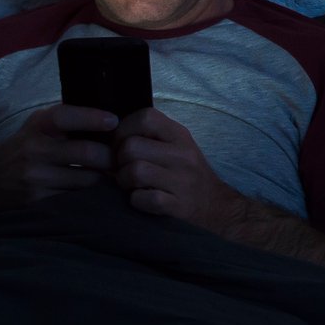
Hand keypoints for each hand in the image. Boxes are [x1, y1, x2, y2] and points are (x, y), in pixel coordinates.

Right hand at [0, 104, 119, 204]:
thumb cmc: (21, 150)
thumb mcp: (35, 128)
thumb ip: (64, 121)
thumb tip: (106, 116)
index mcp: (37, 126)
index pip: (66, 116)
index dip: (92, 117)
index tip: (114, 121)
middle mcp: (34, 149)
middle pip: (85, 152)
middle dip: (110, 156)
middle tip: (124, 156)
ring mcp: (35, 176)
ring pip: (85, 178)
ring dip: (104, 177)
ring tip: (116, 173)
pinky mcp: (38, 199)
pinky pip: (75, 196)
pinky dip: (91, 193)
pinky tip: (99, 190)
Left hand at [111, 109, 245, 234]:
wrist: (216, 206)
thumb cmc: (186, 174)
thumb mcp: (176, 146)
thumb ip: (148, 137)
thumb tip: (108, 136)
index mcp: (179, 135)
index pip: (145, 117)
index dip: (123, 129)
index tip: (120, 144)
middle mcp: (183, 154)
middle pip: (131, 147)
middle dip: (118, 161)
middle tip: (123, 169)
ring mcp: (182, 181)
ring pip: (134, 171)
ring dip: (123, 181)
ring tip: (130, 185)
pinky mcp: (178, 205)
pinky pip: (143, 199)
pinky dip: (136, 200)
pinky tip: (142, 199)